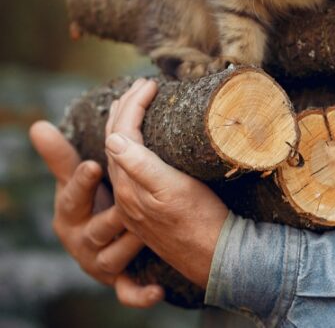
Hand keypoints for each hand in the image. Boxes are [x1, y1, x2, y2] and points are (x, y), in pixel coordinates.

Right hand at [29, 119, 163, 307]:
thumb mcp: (73, 183)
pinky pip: (128, 292)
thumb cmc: (88, 205)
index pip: (72, 197)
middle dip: (111, 216)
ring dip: (130, 246)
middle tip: (127, 204)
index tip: (93, 166)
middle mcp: (82, 241)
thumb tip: (37, 125)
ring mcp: (100, 262)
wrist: (99, 244)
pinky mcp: (118, 281)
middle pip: (96, 228)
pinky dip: (140, 295)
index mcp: (70, 214)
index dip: (81, 184)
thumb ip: (61, 157)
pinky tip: (157, 291)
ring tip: (146, 234)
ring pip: (115, 256)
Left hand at [105, 78, 228, 287]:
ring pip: (123, 153)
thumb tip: (113, 138)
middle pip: (116, 141)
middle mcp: (128, 193)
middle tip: (141, 85)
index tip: (149, 83)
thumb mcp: (173, 190)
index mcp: (130, 185)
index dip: (132, 105)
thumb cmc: (200, 222)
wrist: (216, 256)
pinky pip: (132, 167)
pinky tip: (145, 142)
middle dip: (125, 109)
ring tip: (138, 104)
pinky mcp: (150, 207)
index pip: (121, 133)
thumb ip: (141, 166)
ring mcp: (137, 202)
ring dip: (127, 124)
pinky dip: (134, 144)